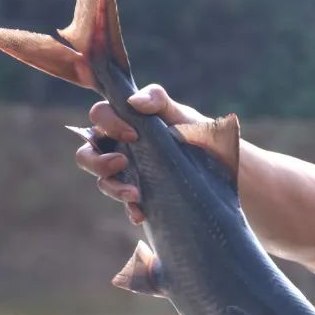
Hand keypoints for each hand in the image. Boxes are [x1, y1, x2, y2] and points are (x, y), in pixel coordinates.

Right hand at [74, 83, 207, 223]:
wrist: (226, 166)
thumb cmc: (199, 133)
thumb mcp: (183, 115)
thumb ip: (159, 101)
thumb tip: (134, 101)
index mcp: (127, 122)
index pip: (99, 115)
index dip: (108, 123)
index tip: (132, 134)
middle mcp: (121, 147)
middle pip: (88, 153)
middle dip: (97, 160)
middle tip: (122, 162)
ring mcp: (129, 173)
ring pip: (103, 181)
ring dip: (112, 187)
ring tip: (135, 194)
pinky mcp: (141, 196)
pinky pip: (126, 205)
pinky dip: (131, 209)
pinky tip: (140, 214)